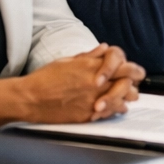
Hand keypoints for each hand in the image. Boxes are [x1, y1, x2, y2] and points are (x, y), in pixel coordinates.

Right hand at [0, 44, 145, 127]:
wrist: (30, 98)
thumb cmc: (45, 78)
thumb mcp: (68, 60)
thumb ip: (90, 55)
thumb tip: (104, 48)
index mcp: (92, 66)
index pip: (125, 66)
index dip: (133, 69)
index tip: (132, 72)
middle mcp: (96, 83)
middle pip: (129, 84)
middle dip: (132, 85)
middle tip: (130, 86)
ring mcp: (93, 100)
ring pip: (124, 100)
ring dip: (125, 99)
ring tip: (122, 98)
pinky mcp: (88, 115)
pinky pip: (111, 114)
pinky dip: (114, 111)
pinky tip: (111, 108)